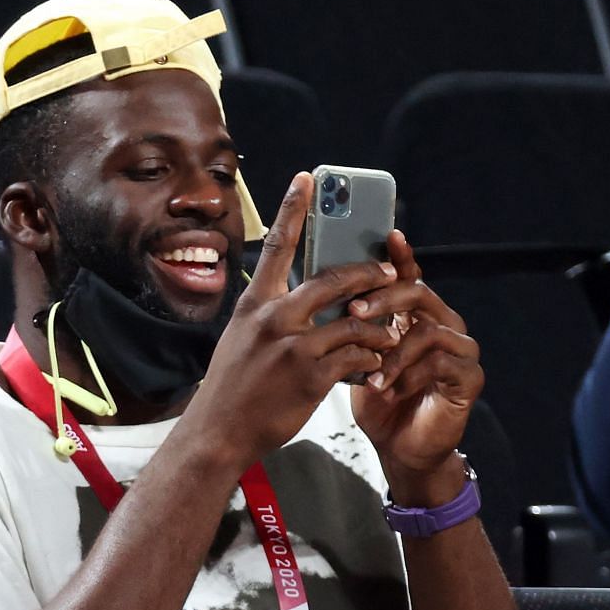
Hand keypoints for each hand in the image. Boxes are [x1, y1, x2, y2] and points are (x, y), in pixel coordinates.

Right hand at [188, 174, 401, 466]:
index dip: (292, 208)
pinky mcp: (311, 376)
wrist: (219, 431)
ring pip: (355, 322)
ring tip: (390, 332)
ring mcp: (294, 346)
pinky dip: (371, 360)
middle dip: (368, 273)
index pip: (276, 244)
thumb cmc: (233, 386)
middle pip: (333, 279)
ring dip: (379, 327)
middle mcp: (274, 317)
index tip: (307, 179)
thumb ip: (271, 313)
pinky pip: (356, 358)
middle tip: (389, 272)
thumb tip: (301, 294)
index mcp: (255, 303)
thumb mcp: (242, 337)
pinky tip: (375, 366)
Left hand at [344, 230, 483, 504]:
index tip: (388, 235)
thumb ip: (351, 328)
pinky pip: (442, 361)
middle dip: (385, 298)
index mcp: (415, 316)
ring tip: (369, 368)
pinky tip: (386, 387)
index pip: (408, 277)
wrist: (401, 451)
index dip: (400, 256)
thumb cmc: (379, 404)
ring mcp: (459, 351)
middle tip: (354, 311)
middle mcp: (442, 325)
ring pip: (430, 327)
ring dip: (394, 347)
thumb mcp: (357, 359)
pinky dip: (409, 373)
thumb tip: (318, 292)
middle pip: (419, 293)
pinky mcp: (469, 377)